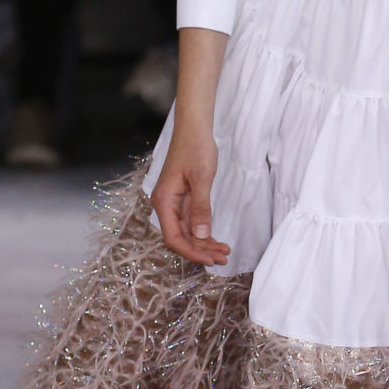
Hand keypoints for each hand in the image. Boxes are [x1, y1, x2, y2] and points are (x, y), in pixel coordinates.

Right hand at [150, 127, 229, 265]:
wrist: (194, 129)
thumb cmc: (195, 148)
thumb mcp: (201, 178)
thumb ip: (200, 207)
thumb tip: (201, 235)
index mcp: (164, 201)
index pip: (173, 237)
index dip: (191, 252)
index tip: (209, 259)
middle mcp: (166, 205)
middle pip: (180, 238)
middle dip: (200, 251)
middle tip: (223, 259)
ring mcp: (174, 203)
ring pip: (187, 232)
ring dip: (204, 244)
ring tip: (224, 252)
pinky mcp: (183, 199)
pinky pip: (191, 222)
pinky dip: (204, 232)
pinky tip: (216, 241)